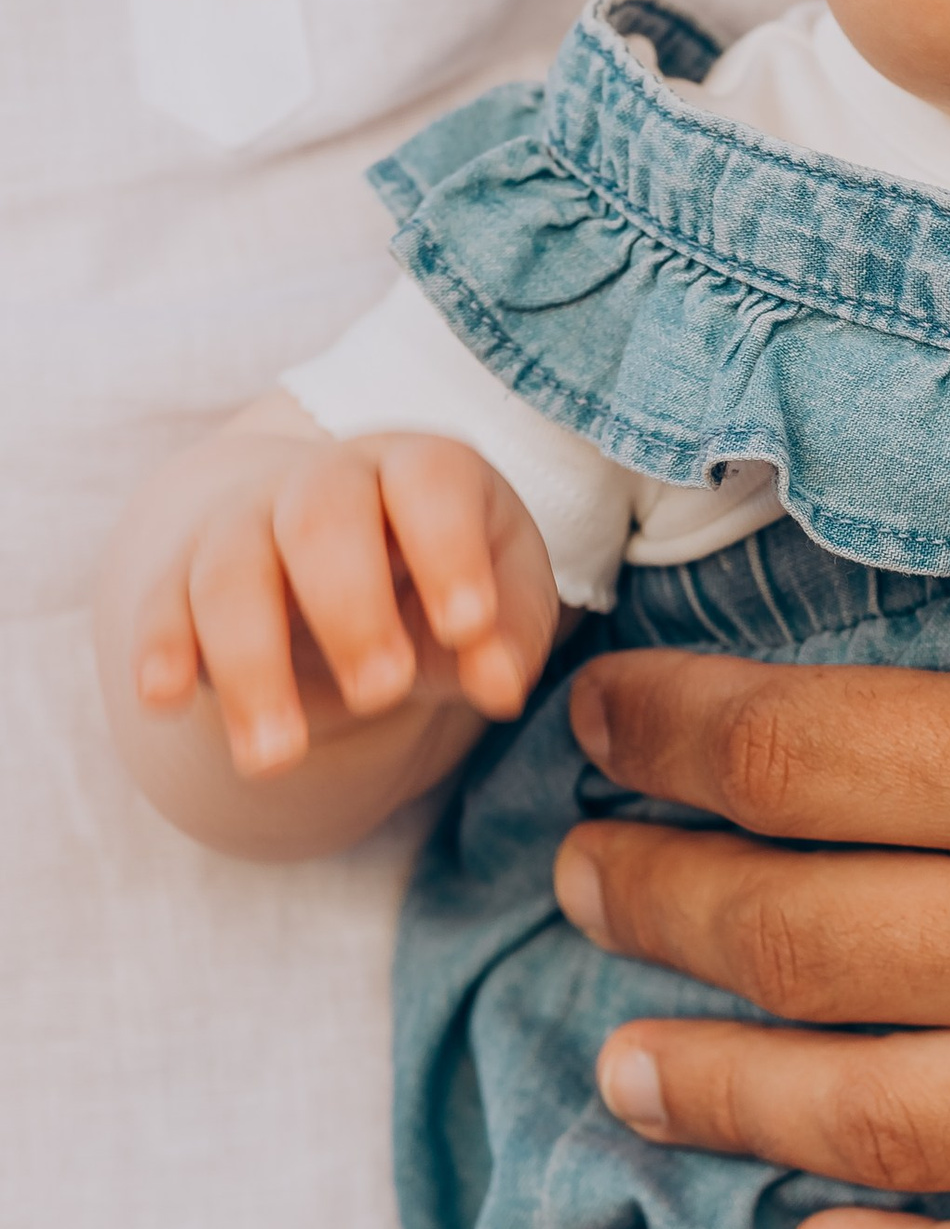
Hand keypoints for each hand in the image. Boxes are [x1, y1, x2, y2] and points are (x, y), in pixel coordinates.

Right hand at [127, 416, 556, 779]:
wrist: (346, 556)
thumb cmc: (441, 576)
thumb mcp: (500, 597)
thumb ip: (508, 634)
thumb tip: (500, 686)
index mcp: (420, 470)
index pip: (429, 482)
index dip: (448, 549)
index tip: (467, 628)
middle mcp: (327, 480)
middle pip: (320, 518)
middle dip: (348, 608)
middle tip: (381, 692)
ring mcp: (248, 520)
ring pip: (231, 569)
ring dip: (251, 665)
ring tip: (276, 758)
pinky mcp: (187, 572)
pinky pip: (164, 599)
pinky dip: (161, 647)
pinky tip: (165, 699)